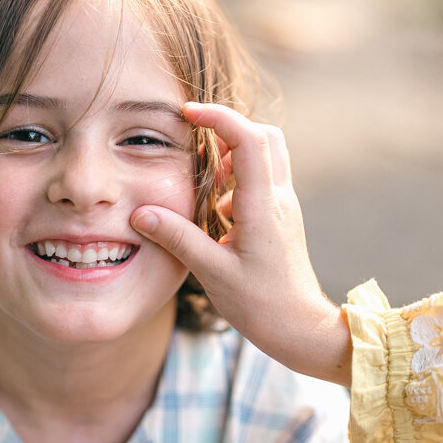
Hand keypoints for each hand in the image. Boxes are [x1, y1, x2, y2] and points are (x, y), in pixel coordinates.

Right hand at [130, 103, 351, 384]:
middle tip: (197, 146)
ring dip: (234, 156)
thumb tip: (141, 214)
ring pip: (267, 156)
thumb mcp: (213, 273)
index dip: (219, 117)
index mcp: (264, 205)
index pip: (248, 139)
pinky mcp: (282, 218)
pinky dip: (239, 180)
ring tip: (207, 186)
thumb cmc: (262, 306)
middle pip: (264, 136)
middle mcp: (280, 198)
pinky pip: (264, 180)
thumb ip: (178, 239)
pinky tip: (219, 213)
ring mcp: (284, 207)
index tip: (188, 114)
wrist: (301, 329)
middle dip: (229, 130)